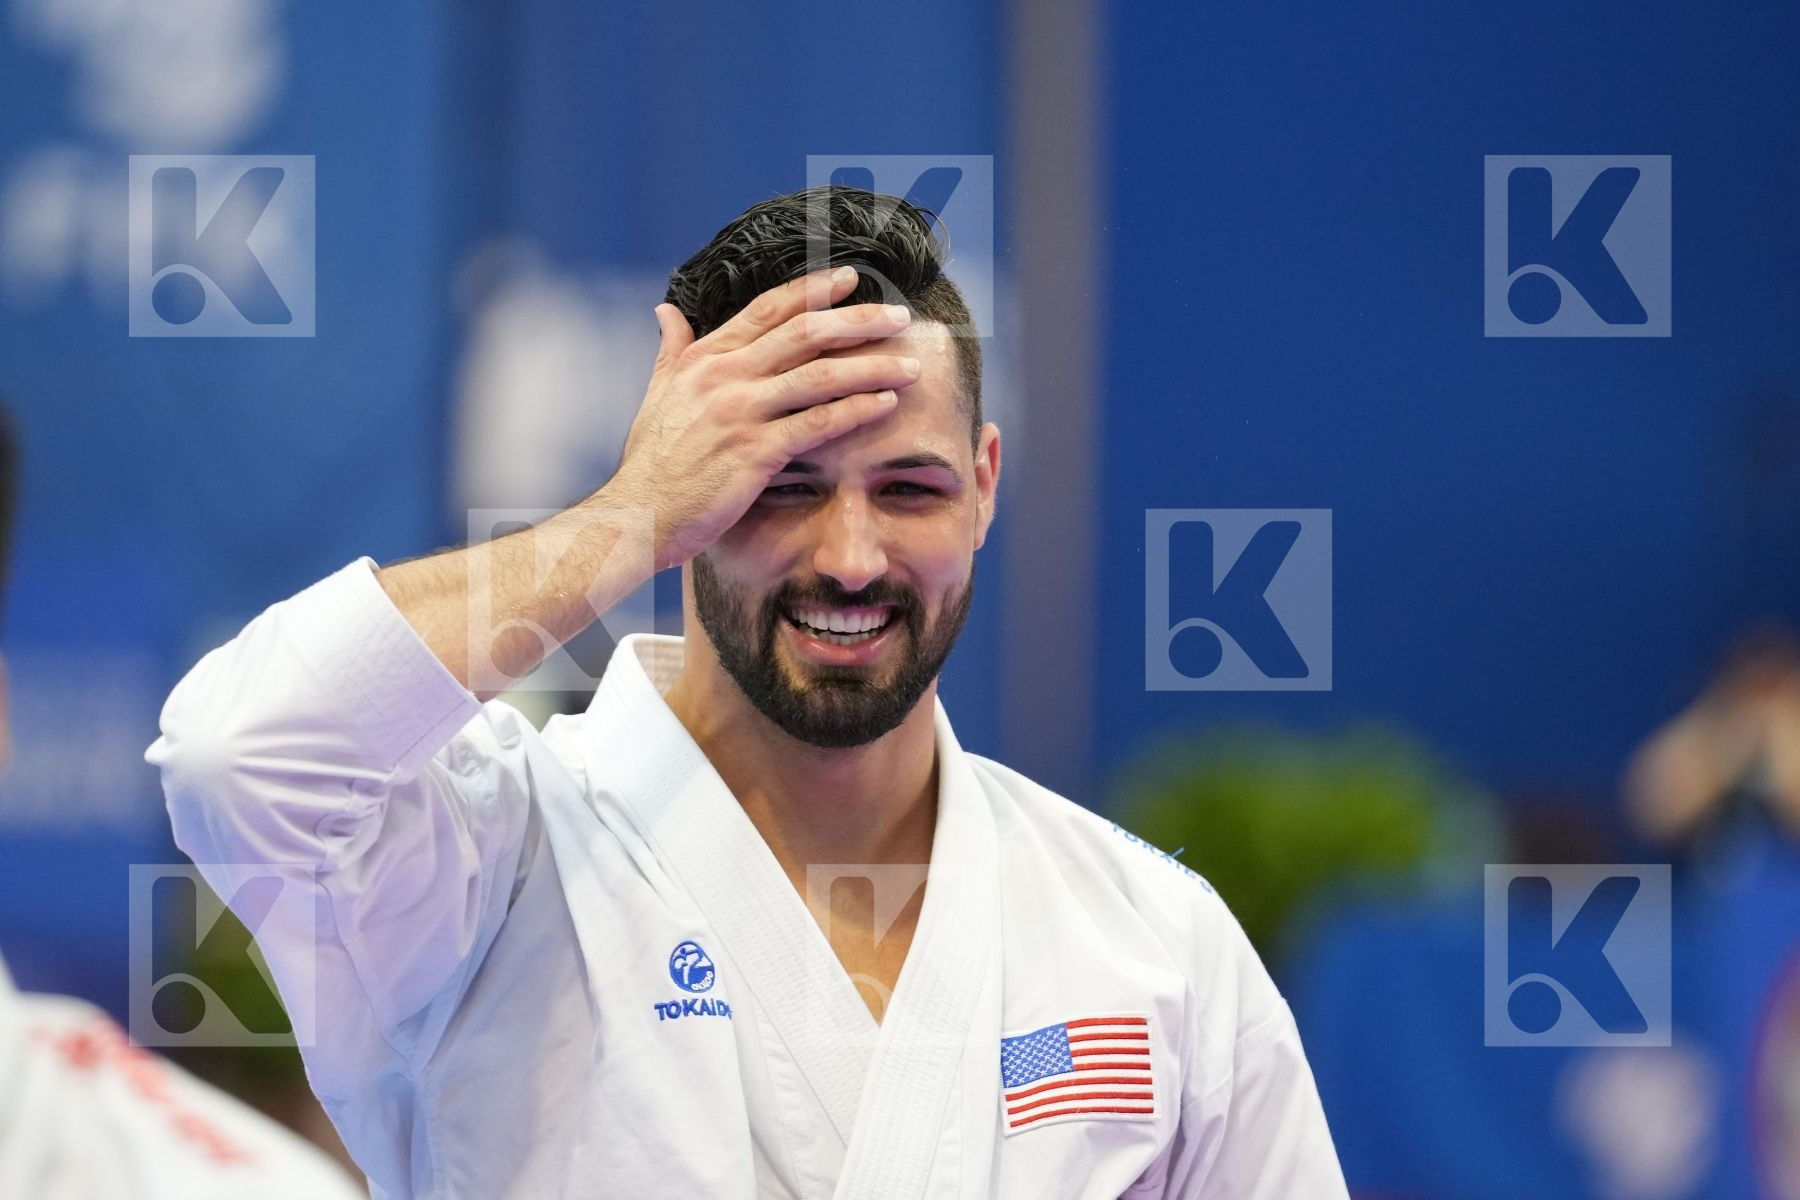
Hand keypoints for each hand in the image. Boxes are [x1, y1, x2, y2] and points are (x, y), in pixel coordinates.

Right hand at [607, 266, 920, 570]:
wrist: (640, 512)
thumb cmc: (652, 460)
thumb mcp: (658, 393)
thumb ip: (671, 349)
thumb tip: (666, 311)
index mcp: (705, 358)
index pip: (767, 310)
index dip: (811, 290)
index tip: (849, 278)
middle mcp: (725, 377)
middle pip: (804, 333)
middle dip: (858, 320)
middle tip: (899, 315)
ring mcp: (741, 413)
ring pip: (819, 375)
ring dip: (871, 366)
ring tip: (910, 364)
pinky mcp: (756, 452)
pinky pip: (817, 424)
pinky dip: (856, 410)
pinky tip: (886, 404)